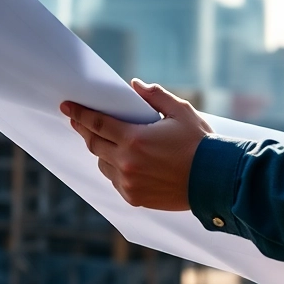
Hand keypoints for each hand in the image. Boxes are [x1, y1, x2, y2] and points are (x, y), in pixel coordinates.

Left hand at [61, 78, 212, 210]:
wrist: (215, 180)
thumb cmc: (200, 143)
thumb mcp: (181, 111)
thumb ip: (155, 96)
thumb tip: (135, 85)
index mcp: (134, 139)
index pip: (97, 123)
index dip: (79, 113)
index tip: (67, 106)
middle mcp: (126, 163)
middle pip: (94, 143)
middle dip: (83, 129)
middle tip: (75, 119)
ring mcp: (129, 183)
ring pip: (103, 163)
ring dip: (101, 150)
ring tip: (103, 140)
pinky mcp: (135, 198)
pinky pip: (115, 181)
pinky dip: (114, 169)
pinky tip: (121, 161)